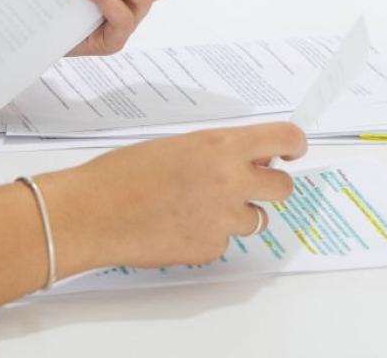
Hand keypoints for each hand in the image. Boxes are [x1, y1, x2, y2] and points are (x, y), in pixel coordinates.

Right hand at [42, 123, 307, 274]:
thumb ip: (221, 150)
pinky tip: (180, 226)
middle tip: (252, 184)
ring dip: (238, 213)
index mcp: (222, 147)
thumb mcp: (180, 144)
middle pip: (282, 187)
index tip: (293, 152)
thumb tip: (251, 157)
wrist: (92, 212)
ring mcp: (222, 218)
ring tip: (199, 206)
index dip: (294, 146)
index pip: (285, 139)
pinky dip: (209, 235)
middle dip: (271, 185)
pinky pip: (225, 241)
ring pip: (256, 219)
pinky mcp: (209, 248)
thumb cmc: (124, 174)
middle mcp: (230, 181)